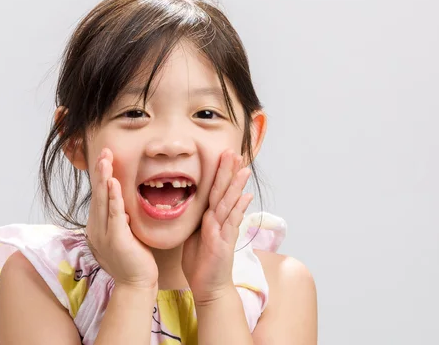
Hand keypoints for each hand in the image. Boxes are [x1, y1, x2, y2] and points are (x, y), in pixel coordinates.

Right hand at [85, 148, 158, 290]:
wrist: (136, 283)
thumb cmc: (133, 258)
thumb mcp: (125, 233)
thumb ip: (122, 217)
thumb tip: (124, 201)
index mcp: (98, 225)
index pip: (98, 195)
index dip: (101, 175)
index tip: (105, 157)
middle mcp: (96, 227)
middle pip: (97, 193)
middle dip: (100, 171)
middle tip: (103, 151)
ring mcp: (104, 233)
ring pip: (102, 200)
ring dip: (104, 178)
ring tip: (105, 159)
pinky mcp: (116, 239)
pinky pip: (114, 214)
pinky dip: (113, 197)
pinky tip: (113, 183)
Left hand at [182, 150, 252, 304]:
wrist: (208, 287)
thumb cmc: (201, 263)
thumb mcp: (193, 236)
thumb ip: (197, 220)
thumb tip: (199, 206)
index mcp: (211, 218)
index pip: (214, 190)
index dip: (219, 173)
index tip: (222, 155)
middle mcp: (220, 221)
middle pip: (224, 192)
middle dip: (229, 172)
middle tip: (234, 152)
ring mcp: (224, 230)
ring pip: (229, 203)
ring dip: (236, 186)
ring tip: (244, 169)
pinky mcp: (225, 242)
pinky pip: (232, 222)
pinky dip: (238, 209)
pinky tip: (245, 197)